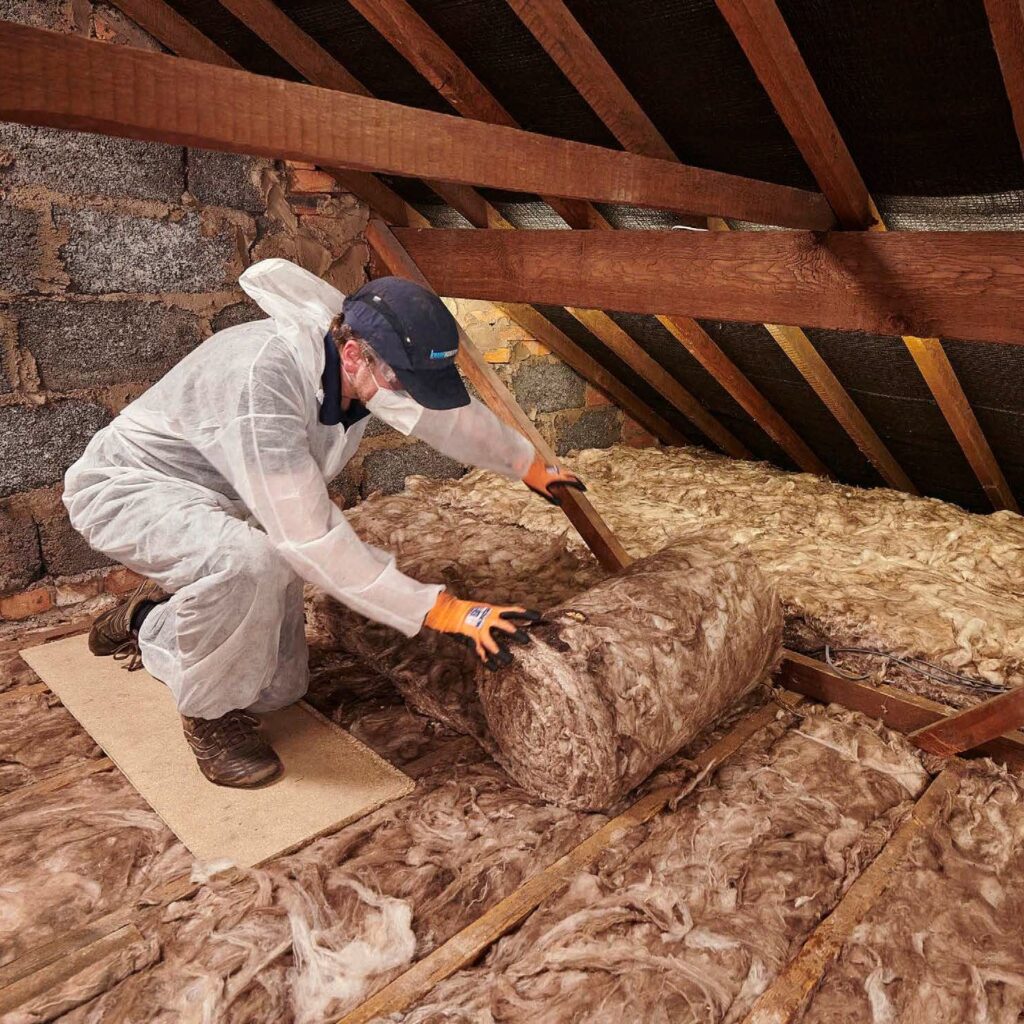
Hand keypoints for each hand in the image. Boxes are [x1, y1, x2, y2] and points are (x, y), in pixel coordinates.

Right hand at [424, 591, 540, 670]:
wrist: (448, 612)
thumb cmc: (468, 610)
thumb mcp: (484, 610)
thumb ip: (496, 617)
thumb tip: (512, 623)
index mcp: (493, 610)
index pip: (514, 611)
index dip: (527, 614)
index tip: (539, 616)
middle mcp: (487, 619)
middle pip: (505, 627)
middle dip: (517, 634)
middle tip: (527, 640)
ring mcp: (479, 630)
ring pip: (492, 644)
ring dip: (501, 653)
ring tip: (509, 661)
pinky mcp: (471, 640)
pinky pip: (481, 653)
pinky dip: (488, 662)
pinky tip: (494, 669)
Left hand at [522, 453, 586, 505]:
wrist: (524, 464)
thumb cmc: (532, 477)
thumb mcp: (541, 489)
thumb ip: (550, 496)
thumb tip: (558, 503)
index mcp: (557, 477)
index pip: (571, 480)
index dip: (579, 484)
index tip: (584, 488)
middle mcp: (555, 471)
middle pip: (568, 473)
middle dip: (574, 478)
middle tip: (577, 481)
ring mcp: (551, 467)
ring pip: (561, 471)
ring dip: (565, 474)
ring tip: (567, 479)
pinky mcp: (545, 464)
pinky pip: (554, 469)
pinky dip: (557, 473)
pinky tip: (553, 475)